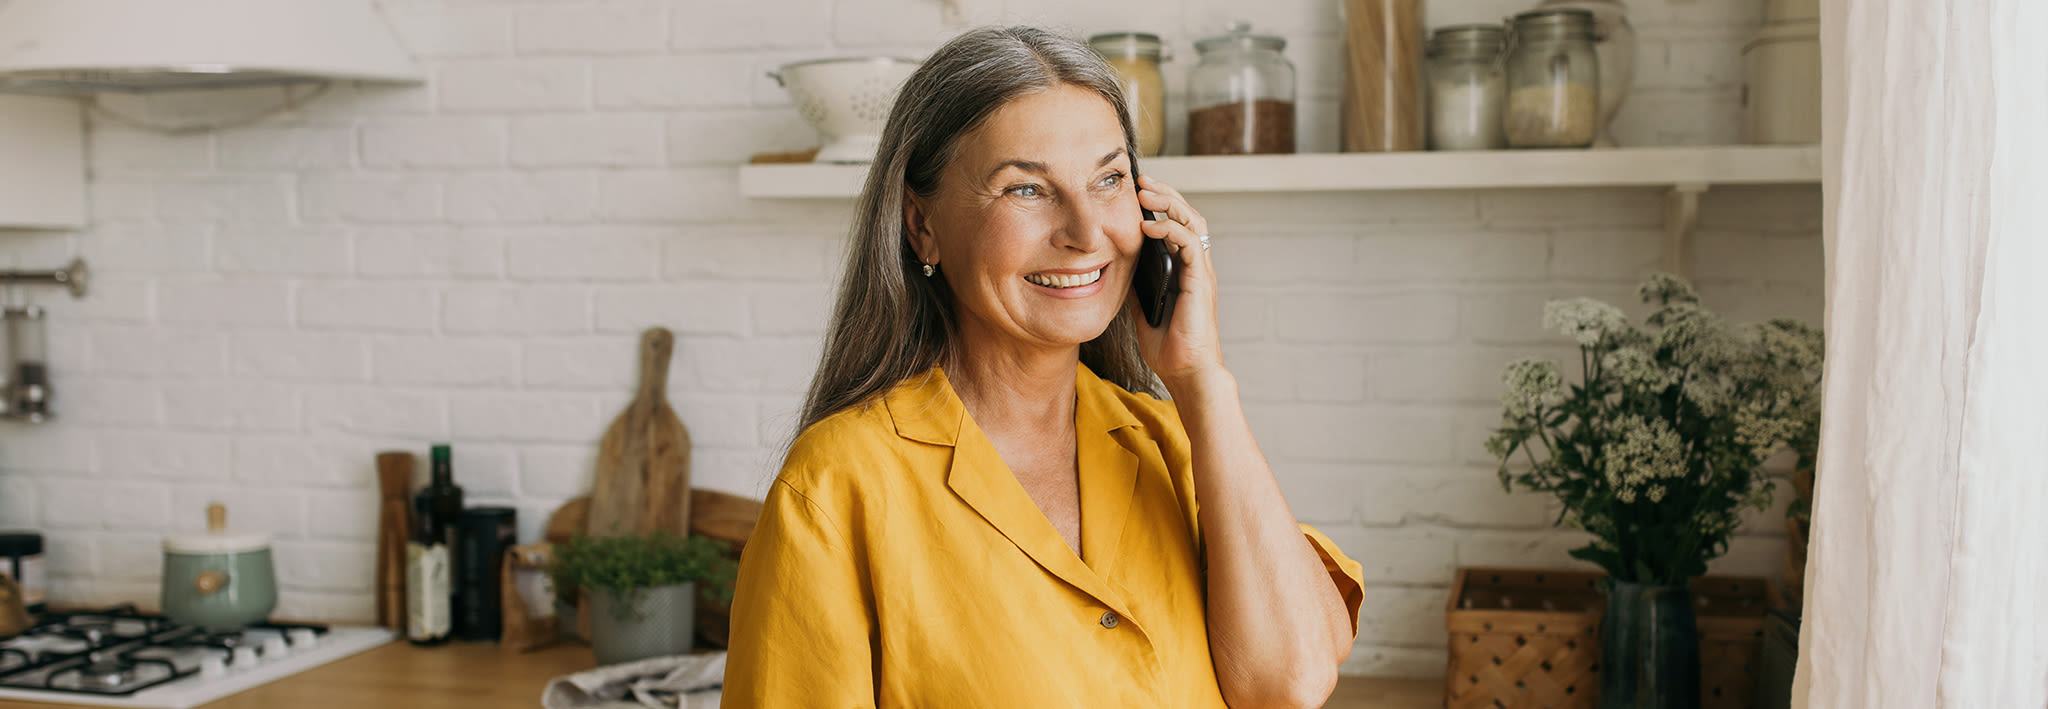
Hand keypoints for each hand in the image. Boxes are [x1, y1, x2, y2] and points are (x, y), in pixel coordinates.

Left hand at [1129, 174, 1224, 391]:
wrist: (1186, 372)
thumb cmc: (1168, 346)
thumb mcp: (1141, 308)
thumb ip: (1135, 285)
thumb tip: (1115, 268)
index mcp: (1184, 270)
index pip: (1177, 225)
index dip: (1160, 205)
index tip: (1136, 192)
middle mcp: (1195, 266)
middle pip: (1187, 215)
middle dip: (1165, 194)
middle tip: (1141, 181)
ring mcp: (1200, 272)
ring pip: (1192, 221)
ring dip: (1169, 203)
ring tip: (1146, 193)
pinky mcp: (1200, 280)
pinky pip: (1189, 243)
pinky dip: (1170, 229)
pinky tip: (1149, 225)